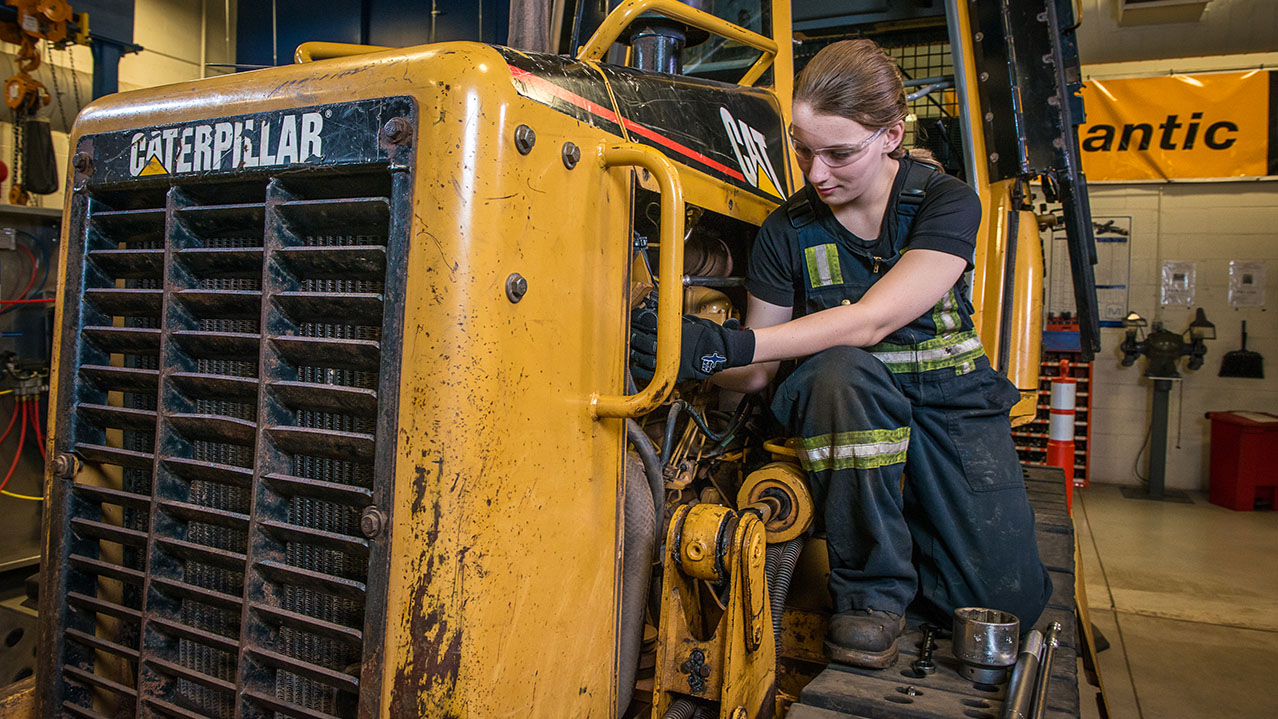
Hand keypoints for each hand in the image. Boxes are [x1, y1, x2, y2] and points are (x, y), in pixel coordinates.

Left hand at [630, 308, 754, 386]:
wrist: (721, 353)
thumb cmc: (709, 335)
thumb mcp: (691, 320)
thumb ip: (674, 319)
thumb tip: (662, 315)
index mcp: (671, 330)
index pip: (647, 323)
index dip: (637, 319)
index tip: (633, 317)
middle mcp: (668, 347)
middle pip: (641, 339)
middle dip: (633, 334)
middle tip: (629, 331)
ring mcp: (668, 362)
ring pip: (642, 356)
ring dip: (634, 350)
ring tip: (630, 346)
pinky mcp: (671, 374)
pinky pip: (648, 373)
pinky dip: (639, 369)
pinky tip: (635, 364)